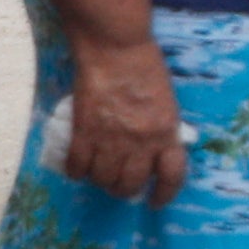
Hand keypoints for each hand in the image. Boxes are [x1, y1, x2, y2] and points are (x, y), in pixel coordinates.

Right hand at [62, 40, 187, 204]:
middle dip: (124, 189)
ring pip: (103, 180)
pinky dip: (76, 171)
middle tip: (119, 183)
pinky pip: (78, 167)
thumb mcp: (166, 101)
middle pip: (130, 184)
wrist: (115, 47)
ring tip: (99, 173)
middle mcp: (141, 142)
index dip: (164, 194)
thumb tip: (153, 153)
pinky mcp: (84, 132)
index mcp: (166, 132)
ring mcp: (111, 139)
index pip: (171, 176)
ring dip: (100, 181)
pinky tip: (78, 166)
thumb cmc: (145, 67)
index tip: (156, 201)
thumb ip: (161, 129)